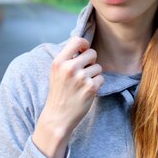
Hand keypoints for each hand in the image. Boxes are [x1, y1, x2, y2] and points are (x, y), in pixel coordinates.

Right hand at [32, 37, 103, 157]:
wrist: (57, 116)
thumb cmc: (58, 93)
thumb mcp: (56, 72)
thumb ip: (67, 58)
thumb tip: (84, 46)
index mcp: (59, 62)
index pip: (77, 40)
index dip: (84, 44)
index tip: (83, 51)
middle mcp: (69, 68)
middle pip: (92, 53)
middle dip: (91, 62)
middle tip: (84, 72)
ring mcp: (81, 78)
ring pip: (98, 67)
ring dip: (94, 75)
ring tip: (83, 84)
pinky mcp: (90, 88)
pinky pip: (101, 78)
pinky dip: (96, 84)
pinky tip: (86, 91)